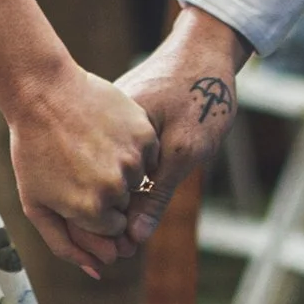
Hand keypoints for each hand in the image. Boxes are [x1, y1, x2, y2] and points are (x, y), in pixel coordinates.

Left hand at [6, 62, 159, 278]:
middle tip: (82, 162)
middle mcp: (116, 189)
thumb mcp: (37, 204)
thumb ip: (66, 246)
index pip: (112, 228)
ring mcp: (133, 159)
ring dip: (123, 168)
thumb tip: (99, 272)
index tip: (77, 185)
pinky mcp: (144, 133)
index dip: (94, 208)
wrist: (43, 93)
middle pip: (127, 205)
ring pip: (140, 179)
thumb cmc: (33, 152)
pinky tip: (107, 131)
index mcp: (91, 211)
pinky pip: (149, 153)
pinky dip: (134, 146)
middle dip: (108, 191)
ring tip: (93, 145)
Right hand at [118, 8, 248, 247]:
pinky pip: (117, 161)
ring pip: (108, 175)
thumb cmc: (201, 97)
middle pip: (98, 186)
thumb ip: (158, 194)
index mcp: (113, 133)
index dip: (108, 226)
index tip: (124, 251)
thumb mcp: (184, 152)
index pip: (98, 191)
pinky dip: (127, 182)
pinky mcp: (119, 124)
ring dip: (120, 202)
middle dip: (112, 218)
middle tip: (129, 247)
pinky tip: (137, 199)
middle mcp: (104, 129)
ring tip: (133, 230)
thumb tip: (136, 237)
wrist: (206, 52)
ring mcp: (109, 125)